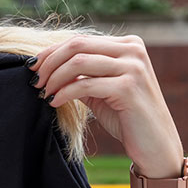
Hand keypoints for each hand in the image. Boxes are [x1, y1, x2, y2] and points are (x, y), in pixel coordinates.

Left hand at [32, 34, 184, 177]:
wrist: (155, 147)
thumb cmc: (126, 117)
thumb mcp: (100, 89)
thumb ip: (80, 74)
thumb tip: (44, 66)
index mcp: (128, 45)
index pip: (81, 40)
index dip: (52, 51)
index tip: (32, 67)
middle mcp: (133, 50)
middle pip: (77, 45)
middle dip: (50, 62)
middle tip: (35, 81)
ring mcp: (133, 67)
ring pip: (78, 62)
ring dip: (54, 78)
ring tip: (44, 93)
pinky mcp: (129, 87)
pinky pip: (85, 84)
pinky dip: (64, 92)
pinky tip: (55, 102)